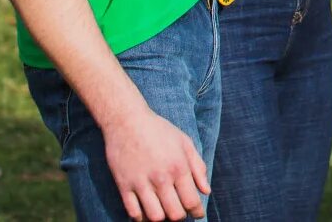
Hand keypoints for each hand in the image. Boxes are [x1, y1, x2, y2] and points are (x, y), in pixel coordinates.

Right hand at [101, 105, 209, 219]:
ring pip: (155, 217)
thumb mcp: (184, 142)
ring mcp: (141, 183)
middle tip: (179, 211)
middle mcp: (161, 178)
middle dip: (180, 217)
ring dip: (161, 218)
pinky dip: (141, 218)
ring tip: (163, 212)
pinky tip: (145, 212)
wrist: (127, 120)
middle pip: (175, 214)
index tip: (197, 214)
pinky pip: (133, 213)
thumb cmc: (159, 130)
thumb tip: (206, 191)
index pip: (192, 201)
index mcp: (179, 167)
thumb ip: (198, 167)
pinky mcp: (124, 185)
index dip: (197, 212)